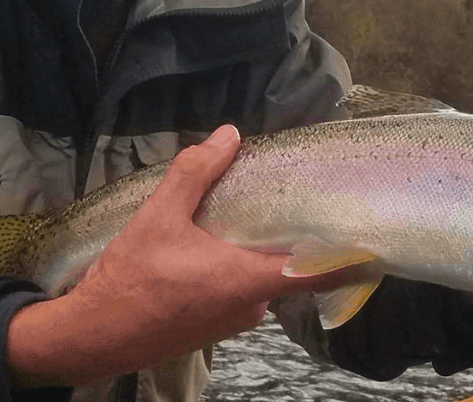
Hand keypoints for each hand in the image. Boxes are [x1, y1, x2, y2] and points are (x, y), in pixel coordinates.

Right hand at [5, 125, 355, 386]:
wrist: (92, 337)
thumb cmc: (129, 281)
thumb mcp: (159, 217)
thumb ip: (196, 173)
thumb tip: (228, 135)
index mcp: (249, 279)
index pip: (323, 270)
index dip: (354, 255)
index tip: (380, 237)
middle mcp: (252, 305)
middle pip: (290, 266)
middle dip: (290, 235)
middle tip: (296, 198)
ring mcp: (234, 320)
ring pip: (261, 277)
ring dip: (256, 252)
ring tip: (245, 215)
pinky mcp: (215, 326)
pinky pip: (240, 290)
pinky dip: (235, 267)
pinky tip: (211, 247)